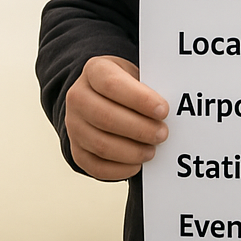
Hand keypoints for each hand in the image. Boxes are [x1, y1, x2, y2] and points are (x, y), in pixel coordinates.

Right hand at [65, 55, 168, 180]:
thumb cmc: (127, 86)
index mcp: (94, 71)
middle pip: (105, 117)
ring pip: (101, 144)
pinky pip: (96, 167)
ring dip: (132, 151)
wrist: (101, 97)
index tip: (163, 110)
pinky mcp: (77, 150)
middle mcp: (78, 97)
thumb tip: (166, 110)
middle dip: (139, 129)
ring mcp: (73, 125)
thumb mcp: (136, 75)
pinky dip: (120, 169)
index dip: (139, 99)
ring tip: (152, 150)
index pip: (112, 84)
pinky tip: (137, 163)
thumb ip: (149, 87)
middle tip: (163, 134)